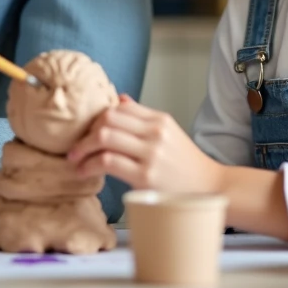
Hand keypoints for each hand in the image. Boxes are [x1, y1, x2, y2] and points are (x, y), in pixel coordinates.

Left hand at [67, 95, 223, 193]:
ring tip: (75, 159)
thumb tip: (120, 99)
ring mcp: (151, 154)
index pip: (119, 107)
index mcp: (159, 120)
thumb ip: (143, 117)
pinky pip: (108, 162)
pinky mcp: (145, 176)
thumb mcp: (169, 133)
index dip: (97, 118)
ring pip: (104, 137)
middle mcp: (155, 132)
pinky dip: (90, 165)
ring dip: (83, 148)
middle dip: (86, 132)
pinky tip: (84, 172)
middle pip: (108, 118)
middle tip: (76, 146)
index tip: (87, 132)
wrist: (211, 189)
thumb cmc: (186, 165)